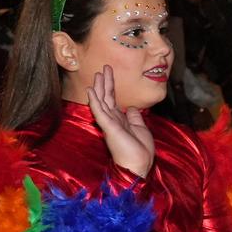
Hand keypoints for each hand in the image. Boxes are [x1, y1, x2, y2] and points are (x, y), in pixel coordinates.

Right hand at [87, 65, 152, 179]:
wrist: (138, 164)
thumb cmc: (140, 150)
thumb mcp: (140, 128)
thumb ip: (133, 117)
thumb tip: (130, 107)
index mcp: (120, 120)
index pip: (113, 100)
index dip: (111, 86)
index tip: (110, 74)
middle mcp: (112, 120)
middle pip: (106, 97)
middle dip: (105, 82)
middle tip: (104, 67)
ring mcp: (109, 122)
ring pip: (102, 100)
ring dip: (100, 86)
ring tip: (98, 73)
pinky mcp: (108, 126)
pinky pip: (99, 111)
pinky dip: (94, 100)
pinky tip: (91, 90)